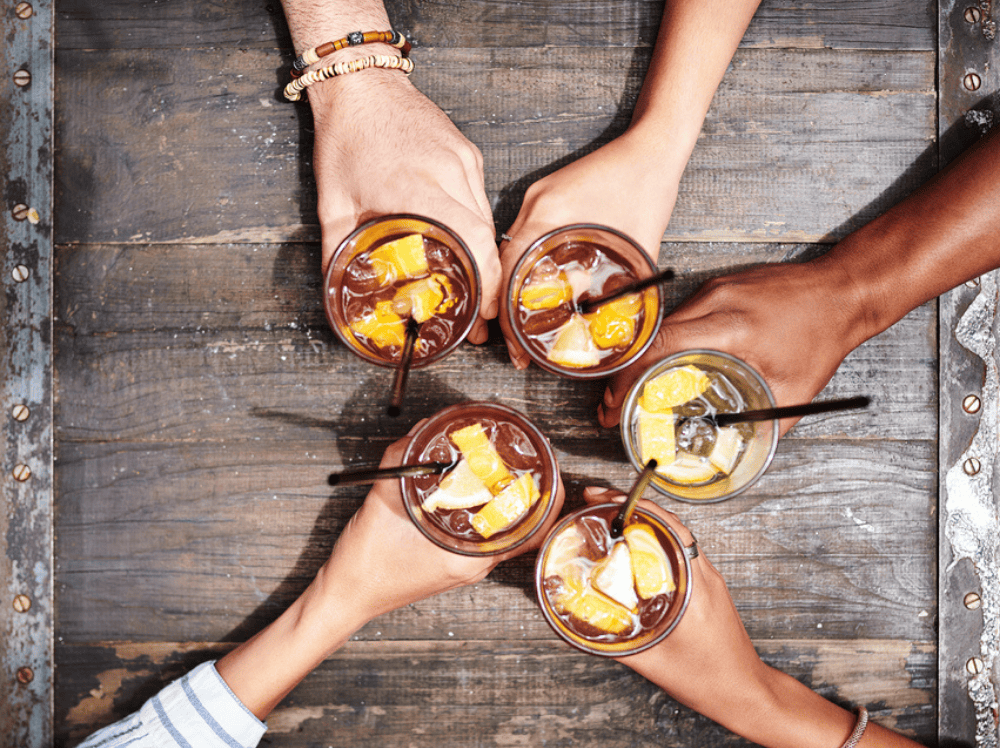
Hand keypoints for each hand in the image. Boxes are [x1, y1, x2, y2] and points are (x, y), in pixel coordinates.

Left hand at [309, 71, 499, 342]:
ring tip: (477, 284)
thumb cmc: (346, 139)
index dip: (487, 280)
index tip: (486, 311)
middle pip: (488, 237)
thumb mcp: (333, 203)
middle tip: (482, 314)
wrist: (361, 84)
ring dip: (486, 254)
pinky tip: (466, 242)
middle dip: (491, 279)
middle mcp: (448, 172)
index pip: (473, 241)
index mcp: (415, 187)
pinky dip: (477, 225)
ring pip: (488, 219)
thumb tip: (336, 290)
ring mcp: (463, 160)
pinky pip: (481, 199)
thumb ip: (338, 251)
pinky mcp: (468, 153)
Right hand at [319, 421, 566, 620]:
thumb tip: (422, 432)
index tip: (553, 468)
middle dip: (535, 490)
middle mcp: (475, 564)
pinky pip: (484, 532)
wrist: (344, 597)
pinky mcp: (452, 561)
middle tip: (533, 457)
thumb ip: (403, 463)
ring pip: (506, 529)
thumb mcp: (382, 504)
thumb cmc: (364, 565)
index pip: (533, 529)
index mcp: (470, 558)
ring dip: (512, 499)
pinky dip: (488, 509)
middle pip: (525, 526)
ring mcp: (465, 565)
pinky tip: (477, 487)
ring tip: (512, 465)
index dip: (550, 497)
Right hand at [499, 131, 683, 367]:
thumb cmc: (647, 187)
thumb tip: (614, 321)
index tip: (514, 342)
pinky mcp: (546, 196)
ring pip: (511, 251)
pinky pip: (525, 236)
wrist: (653, 146)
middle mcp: (535, 203)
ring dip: (511, 286)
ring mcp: (537, 197)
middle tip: (517, 344)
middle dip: (504, 307)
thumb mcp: (639, 246)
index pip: (507, 269)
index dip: (505, 311)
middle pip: (502, 264)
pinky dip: (525, 265)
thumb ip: (627, 286)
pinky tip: (536, 288)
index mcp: (549, 213)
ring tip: (523, 322)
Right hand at [580, 486, 891, 747]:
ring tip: (613, 519)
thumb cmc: (710, 680)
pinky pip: (681, 550)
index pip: (666, 527)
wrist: (744, 693)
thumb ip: (614, 643)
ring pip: (676, 533)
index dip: (633, 506)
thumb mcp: (653, 663)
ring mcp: (710, 578)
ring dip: (645, 521)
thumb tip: (580, 627)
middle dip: (632, 505)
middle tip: (600, 501)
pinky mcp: (709, 587)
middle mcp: (705, 575)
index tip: (605, 499)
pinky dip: (656, 540)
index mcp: (693, 586)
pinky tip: (636, 549)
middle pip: (669, 522)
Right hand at [598, 258, 868, 433]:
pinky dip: (664, 342)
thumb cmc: (823, 337)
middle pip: (649, 338)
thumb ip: (765, 424)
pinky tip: (664, 364)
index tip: (614, 404)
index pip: (660, 348)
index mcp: (730, 328)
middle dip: (624, 375)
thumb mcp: (795, 391)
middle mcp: (715, 302)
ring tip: (633, 390)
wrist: (842, 290)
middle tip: (613, 406)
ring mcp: (714, 289)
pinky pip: (680, 316)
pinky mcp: (717, 286)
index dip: (628, 379)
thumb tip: (738, 452)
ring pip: (661, 326)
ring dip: (642, 358)